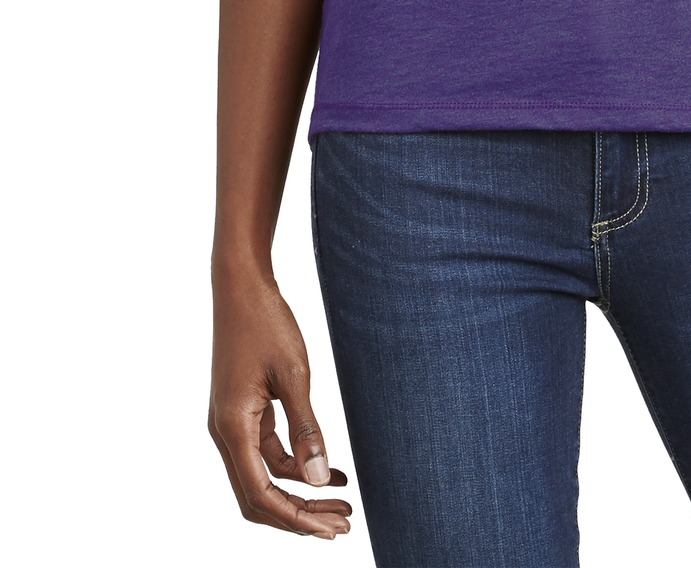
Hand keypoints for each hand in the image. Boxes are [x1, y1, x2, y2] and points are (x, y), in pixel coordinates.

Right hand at [209, 268, 353, 540]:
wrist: (241, 285)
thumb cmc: (266, 321)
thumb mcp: (294, 374)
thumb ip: (307, 429)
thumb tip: (320, 481)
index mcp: (232, 428)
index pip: (261, 494)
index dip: (296, 518)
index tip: (332, 528)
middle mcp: (225, 433)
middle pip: (258, 496)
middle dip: (299, 515)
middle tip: (342, 524)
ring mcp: (231, 423)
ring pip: (264, 476)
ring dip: (301, 491)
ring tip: (343, 501)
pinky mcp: (241, 412)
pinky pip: (267, 452)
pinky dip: (296, 464)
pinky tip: (329, 467)